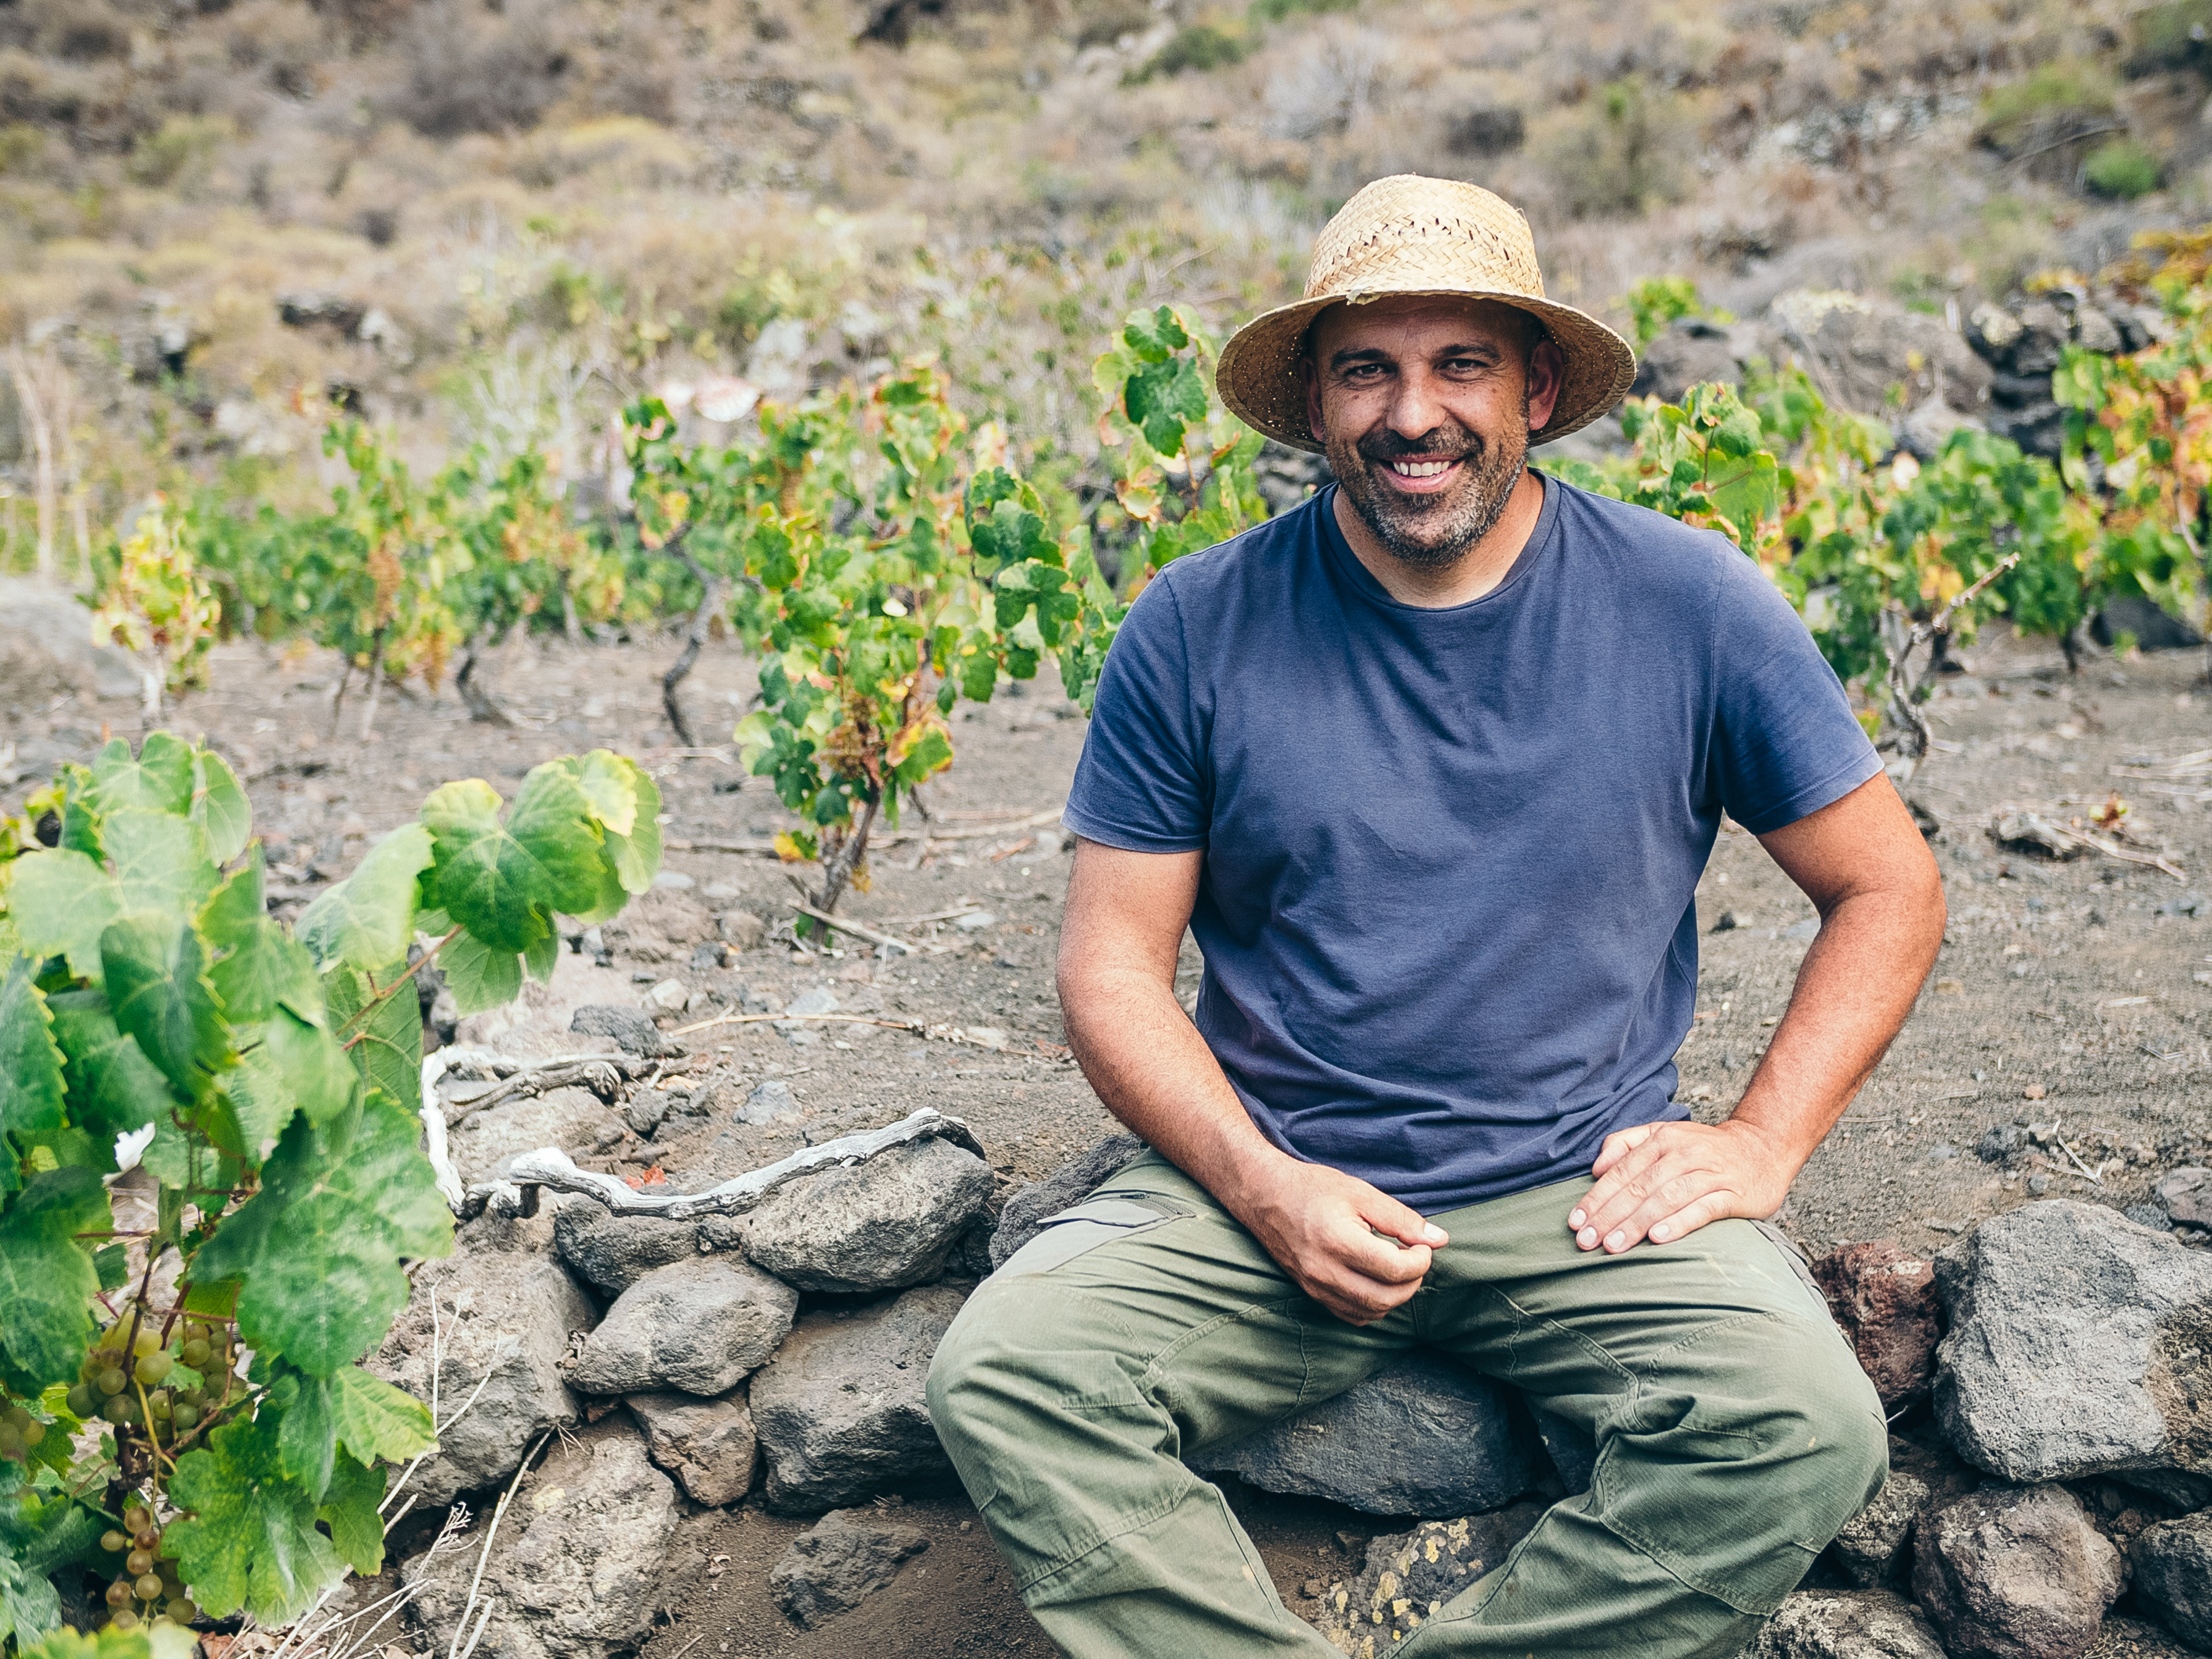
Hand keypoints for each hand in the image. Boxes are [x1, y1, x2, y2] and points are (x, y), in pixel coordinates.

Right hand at [1228, 1156, 1446, 1325]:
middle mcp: (1324, 1270)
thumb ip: (1401, 1218)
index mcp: (1337, 1240)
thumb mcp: (1361, 1193)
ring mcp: (1316, 1286)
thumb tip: (1439, 1239)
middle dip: (1412, 1282)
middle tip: (1415, 1258)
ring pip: (1371, 1312)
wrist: (1265, 1197)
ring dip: (1395, 1296)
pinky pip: (1352, 1315)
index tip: (1422, 1244)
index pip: (1394, 1269)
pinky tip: (1376, 1280)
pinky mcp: (1312, 1294)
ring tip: (1395, 1267)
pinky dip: (1373, 1305)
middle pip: (1386, 1297)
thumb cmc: (1313, 1189)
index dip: (1420, 1260)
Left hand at [1569, 1119, 1794, 1253]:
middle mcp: (1684, 1153)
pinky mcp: (1733, 1194)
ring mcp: (1710, 1173)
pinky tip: (1658, 1237)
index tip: (1575, 1222)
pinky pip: (1703, 1209)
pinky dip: (1679, 1222)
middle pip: (1639, 1187)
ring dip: (1636, 1223)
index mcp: (1662, 1140)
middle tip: (1586, 1242)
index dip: (1596, 1198)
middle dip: (1609, 1216)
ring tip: (1613, 1246)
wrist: (1763, 1147)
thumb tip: (1596, 1168)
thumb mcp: (1663, 1134)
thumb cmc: (1703, 1148)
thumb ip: (1625, 1144)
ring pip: (1666, 1198)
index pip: (1621, 1171)